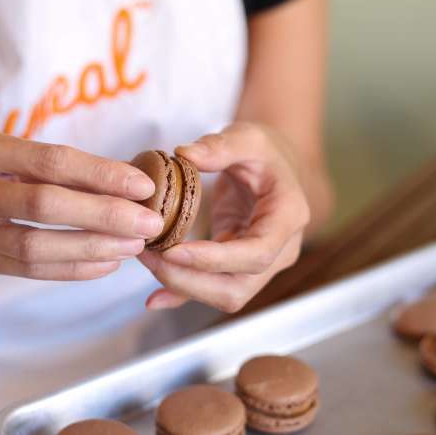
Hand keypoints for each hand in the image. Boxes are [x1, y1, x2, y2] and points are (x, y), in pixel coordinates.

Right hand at [0, 125, 162, 280]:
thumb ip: (41, 162)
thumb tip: (118, 178)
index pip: (50, 161)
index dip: (101, 174)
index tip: (143, 186)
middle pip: (45, 204)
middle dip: (105, 214)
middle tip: (149, 222)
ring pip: (36, 245)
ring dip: (92, 248)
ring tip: (133, 247)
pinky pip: (28, 270)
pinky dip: (71, 269)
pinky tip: (104, 264)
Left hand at [139, 122, 311, 312]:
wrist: (275, 167)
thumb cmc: (264, 152)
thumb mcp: (247, 137)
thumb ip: (219, 146)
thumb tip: (183, 154)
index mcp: (289, 217)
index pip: (257, 253)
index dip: (215, 259)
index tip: (174, 251)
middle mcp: (281, 250)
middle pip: (238, 287)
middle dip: (190, 280)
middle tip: (150, 255)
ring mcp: (261, 264)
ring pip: (225, 294)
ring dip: (182, 285)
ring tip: (146, 258)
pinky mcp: (238, 268)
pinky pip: (212, 289)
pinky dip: (183, 295)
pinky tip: (154, 298)